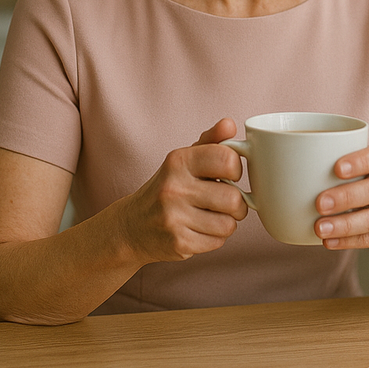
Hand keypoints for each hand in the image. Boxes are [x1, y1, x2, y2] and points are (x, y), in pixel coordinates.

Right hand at [120, 118, 248, 263]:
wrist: (132, 227)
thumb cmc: (167, 188)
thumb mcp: (183, 160)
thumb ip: (210, 142)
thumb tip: (229, 124)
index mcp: (178, 161)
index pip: (227, 159)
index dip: (236, 169)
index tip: (229, 175)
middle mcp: (174, 188)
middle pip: (233, 198)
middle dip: (236, 203)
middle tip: (224, 202)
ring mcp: (174, 218)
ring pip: (229, 224)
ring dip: (226, 222)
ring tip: (211, 216)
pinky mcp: (178, 243)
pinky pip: (219, 242)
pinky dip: (215, 238)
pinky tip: (200, 230)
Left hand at [313, 143, 368, 254]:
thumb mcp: (365, 167)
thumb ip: (338, 165)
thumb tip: (289, 170)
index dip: (359, 162)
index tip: (336, 168)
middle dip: (345, 197)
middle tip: (319, 203)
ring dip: (344, 225)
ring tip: (320, 228)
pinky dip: (348, 241)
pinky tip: (329, 241)